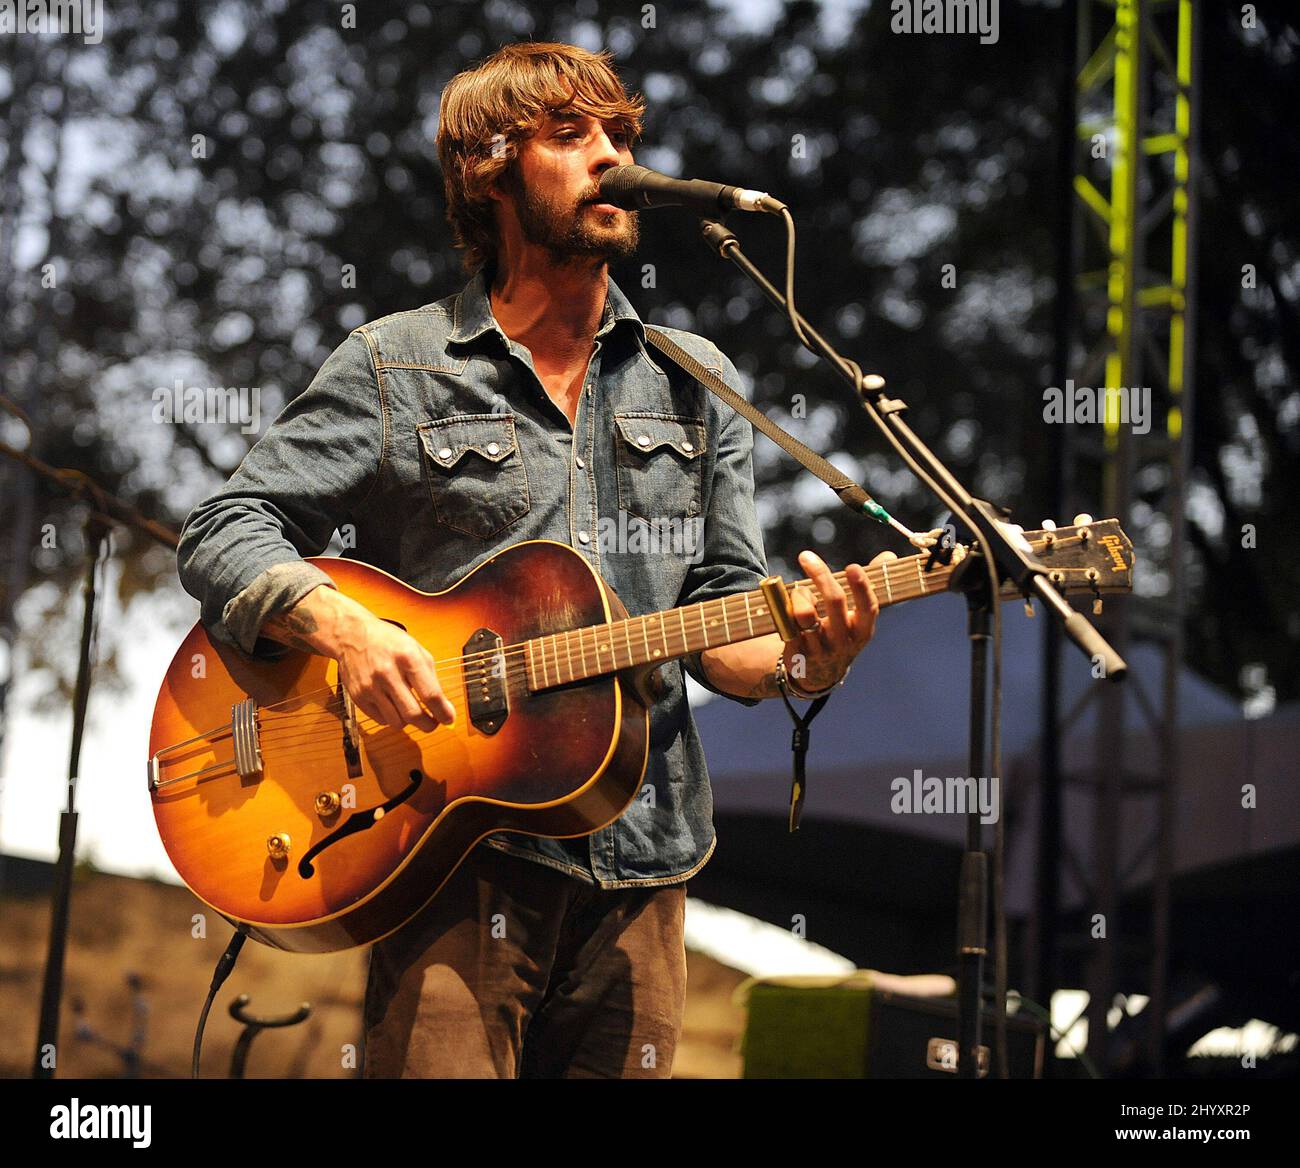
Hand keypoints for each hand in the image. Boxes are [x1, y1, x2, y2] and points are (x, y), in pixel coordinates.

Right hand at [334, 612, 455, 730]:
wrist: (351, 635)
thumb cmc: (388, 641)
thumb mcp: (416, 650)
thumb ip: (431, 677)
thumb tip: (444, 706)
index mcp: (407, 658)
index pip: (430, 694)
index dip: (443, 712)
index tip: (449, 719)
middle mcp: (388, 673)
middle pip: (413, 713)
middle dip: (428, 724)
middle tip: (433, 723)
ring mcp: (370, 686)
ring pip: (397, 722)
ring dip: (409, 721)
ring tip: (411, 711)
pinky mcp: (358, 697)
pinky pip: (381, 720)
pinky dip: (391, 718)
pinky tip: (393, 705)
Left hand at [780, 549, 895, 693]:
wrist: (820, 674)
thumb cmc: (841, 634)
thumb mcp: (859, 618)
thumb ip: (869, 585)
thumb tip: (888, 555)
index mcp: (862, 630)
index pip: (868, 608)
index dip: (861, 587)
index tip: (852, 567)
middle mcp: (843, 640)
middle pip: (834, 602)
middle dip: (821, 575)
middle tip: (806, 557)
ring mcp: (820, 648)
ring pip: (805, 614)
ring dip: (799, 594)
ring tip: (798, 591)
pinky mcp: (797, 653)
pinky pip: (786, 625)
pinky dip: (783, 608)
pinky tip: (784, 604)